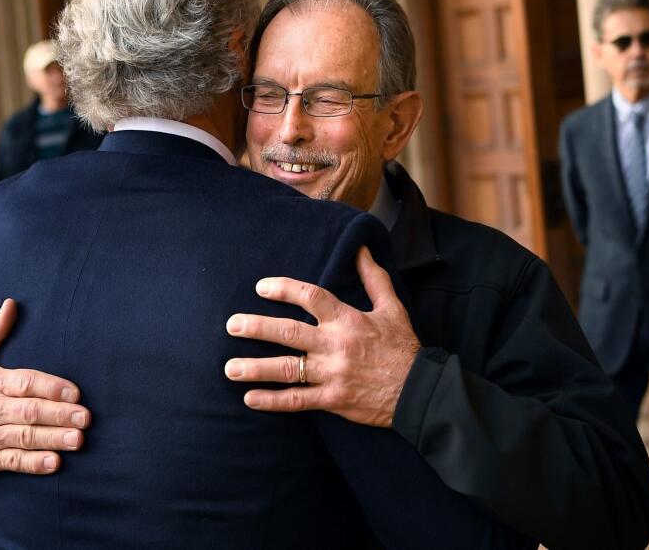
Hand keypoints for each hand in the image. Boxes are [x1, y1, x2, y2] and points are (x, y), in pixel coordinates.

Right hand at [0, 299, 90, 473]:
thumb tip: (11, 303)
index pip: (25, 383)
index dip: (51, 387)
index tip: (76, 392)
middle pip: (29, 411)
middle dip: (59, 414)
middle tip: (86, 417)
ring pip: (25, 437)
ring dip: (53, 439)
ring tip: (78, 439)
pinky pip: (14, 461)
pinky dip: (34, 463)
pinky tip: (55, 462)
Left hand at [224, 247, 420, 427]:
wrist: (419, 390)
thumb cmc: (402, 346)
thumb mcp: (392, 307)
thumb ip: (373, 278)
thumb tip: (361, 248)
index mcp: (347, 320)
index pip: (311, 297)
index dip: (284, 289)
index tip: (261, 287)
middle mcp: (335, 345)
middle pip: (289, 332)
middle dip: (257, 327)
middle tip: (231, 325)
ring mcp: (332, 374)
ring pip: (287, 369)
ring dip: (256, 368)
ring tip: (229, 368)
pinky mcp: (333, 399)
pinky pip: (297, 400)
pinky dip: (273, 400)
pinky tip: (250, 399)